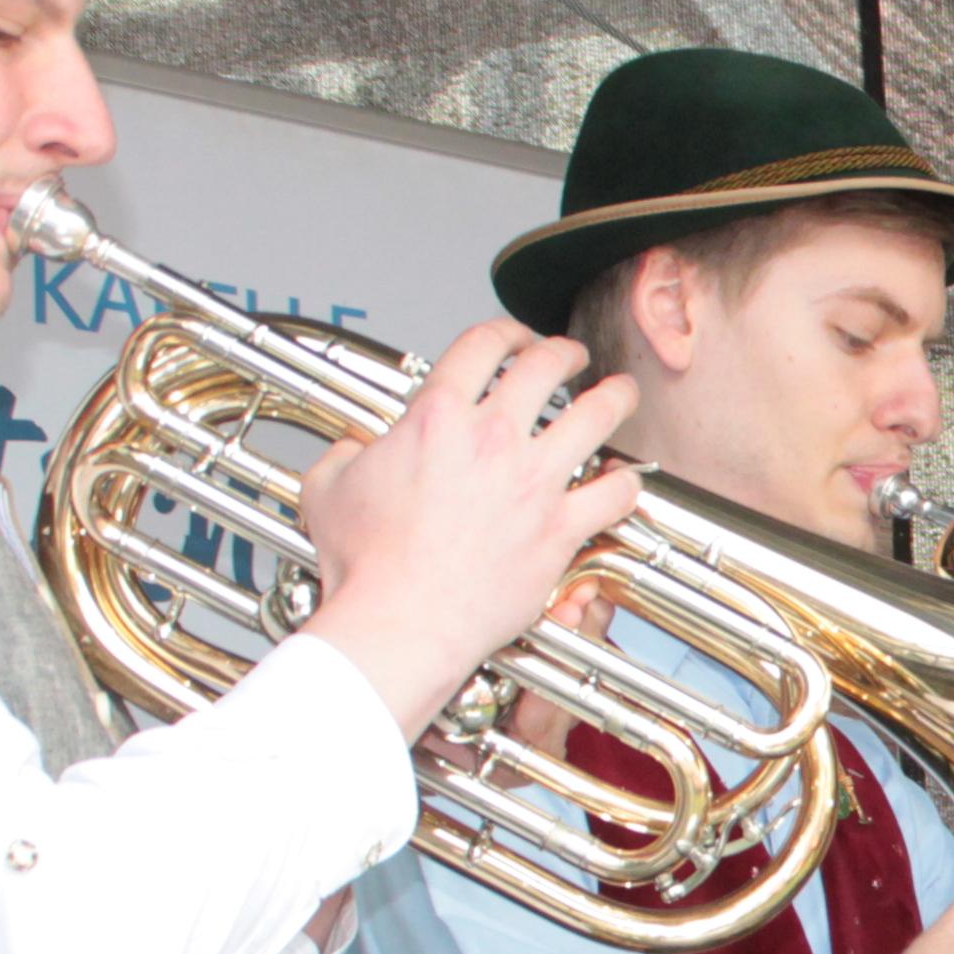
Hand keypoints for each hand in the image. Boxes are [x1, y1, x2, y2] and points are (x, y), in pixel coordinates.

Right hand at [291, 323, 643, 739]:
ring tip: (621, 393)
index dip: (506, 331)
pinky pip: (615, 494)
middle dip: (565, 351)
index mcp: (437, 417)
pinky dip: (625, 483)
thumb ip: (344, 456)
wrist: (399, 622)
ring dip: (615, 397)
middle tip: (572, 357)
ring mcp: (533, 481)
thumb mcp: (328, 491)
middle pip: (546, 365)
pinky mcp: (560, 529)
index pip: (483, 344)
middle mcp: (492, 439)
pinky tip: (623, 481)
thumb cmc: (366, 567)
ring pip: (597, 415)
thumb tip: (350, 451)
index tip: (516, 339)